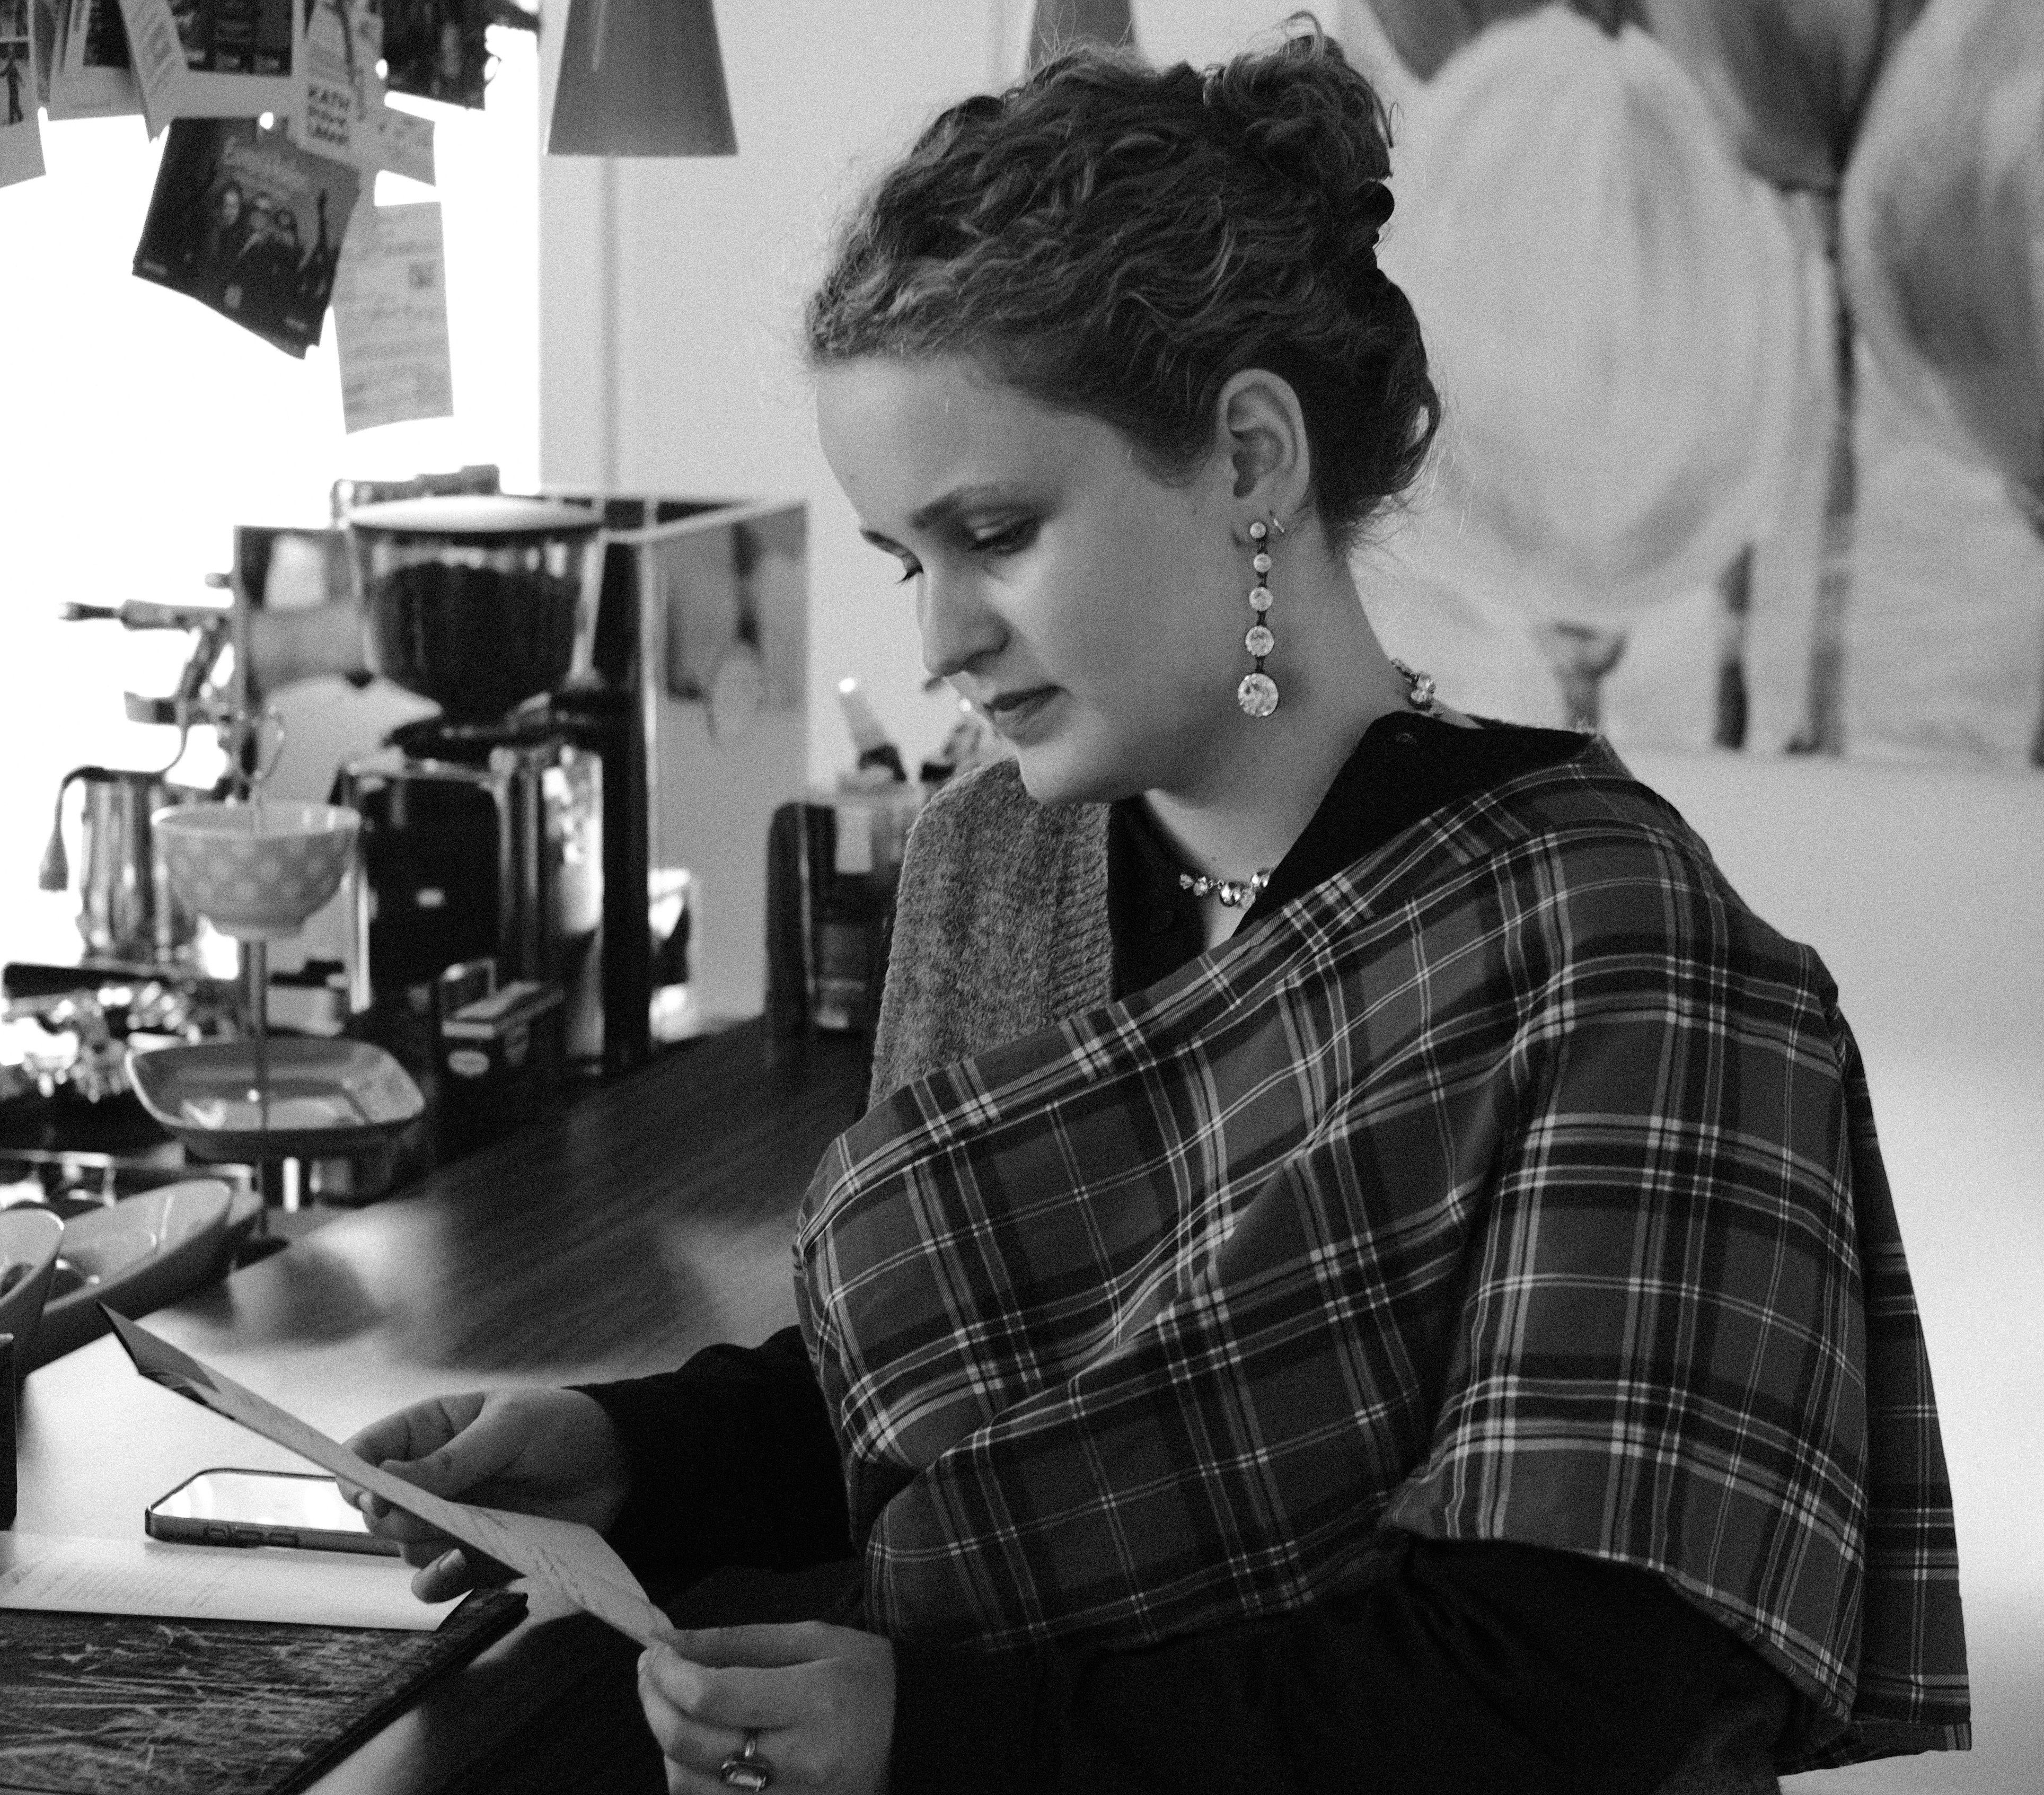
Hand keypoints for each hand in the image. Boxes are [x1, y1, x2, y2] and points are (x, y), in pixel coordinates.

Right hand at [340, 1387, 629, 1602]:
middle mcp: (431, 1480)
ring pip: (405, 1548)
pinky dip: (440, 1580)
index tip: (366, 1493)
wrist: (620, 1464)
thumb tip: (386, 1478)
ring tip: (457, 1541)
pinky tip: (459, 1565)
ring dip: (422, 1548)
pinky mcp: (476, 1556)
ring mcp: (452, 1520)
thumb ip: (451, 1457)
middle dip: (393, 1516)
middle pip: (379, 1511)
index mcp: (429, 1432)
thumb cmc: (562, 1426)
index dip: (355, 1475)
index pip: (368, 1453)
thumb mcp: (510, 1426)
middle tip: (422, 1512)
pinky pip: (438, 1581)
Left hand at [637, 1621, 894, 1794]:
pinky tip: (697, 1744)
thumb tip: (669, 1644)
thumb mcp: (811, 1638)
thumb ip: (735, 1641)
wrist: (914, 1735)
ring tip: (672, 1705)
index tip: (656, 1652)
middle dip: (654, 1703)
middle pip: (691, 1745)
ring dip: (665, 1742)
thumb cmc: (864, 1678)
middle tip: (652, 1672)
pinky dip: (689, 1776)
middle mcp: (801, 1763)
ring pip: (689, 1788)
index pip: (712, 1696)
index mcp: (814, 1703)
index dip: (668, 1673)